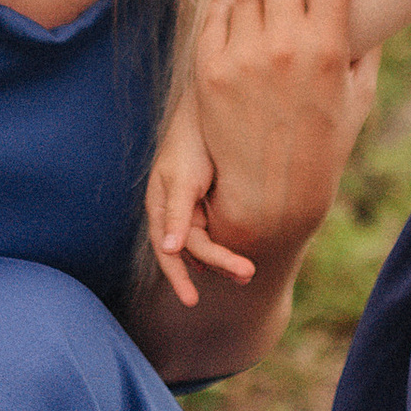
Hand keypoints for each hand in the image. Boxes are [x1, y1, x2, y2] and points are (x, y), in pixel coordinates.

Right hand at [147, 99, 255, 308]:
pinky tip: (240, 255)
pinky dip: (226, 243)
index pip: (169, 252)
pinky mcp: (208, 199)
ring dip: (223, 258)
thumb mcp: (183, 178)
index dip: (178, 278)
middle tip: (247, 275)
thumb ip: (178, 213)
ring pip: (205, 243)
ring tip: (248, 270)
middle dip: (218, 264)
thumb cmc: (190, 141)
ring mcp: (191, 206)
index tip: (192, 301)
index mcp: (162, 208)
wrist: (209, 108)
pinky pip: (215, 229)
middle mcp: (174, 211)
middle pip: (192, 251)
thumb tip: (171, 250)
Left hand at [188, 0, 377, 271]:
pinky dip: (224, 8)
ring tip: (264, 30)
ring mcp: (245, 58)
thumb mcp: (358, 97)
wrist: (270, 198)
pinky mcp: (210, 70)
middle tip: (292, 0)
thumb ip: (364, 46)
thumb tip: (366, 3)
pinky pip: (215, 14)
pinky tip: (231, 10)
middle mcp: (289, 48)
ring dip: (256, 4)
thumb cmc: (324, 146)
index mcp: (332, 50)